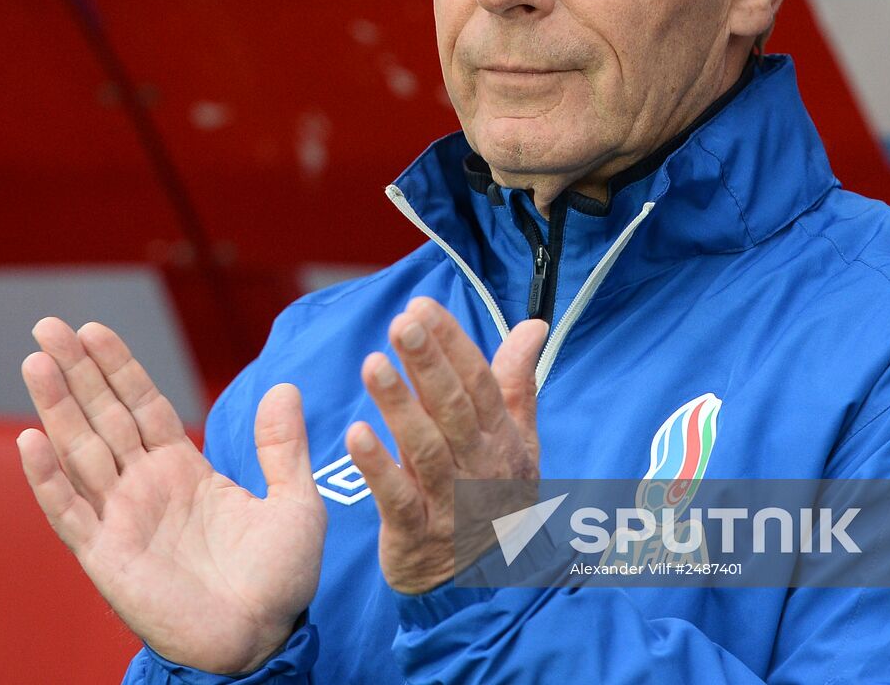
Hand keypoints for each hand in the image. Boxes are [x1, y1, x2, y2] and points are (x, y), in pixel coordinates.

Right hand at [17, 318, 325, 674]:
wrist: (265, 638)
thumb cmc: (280, 577)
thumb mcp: (294, 502)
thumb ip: (283, 447)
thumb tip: (285, 386)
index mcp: (184, 469)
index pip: (142, 404)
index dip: (118, 367)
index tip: (94, 328)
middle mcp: (145, 487)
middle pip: (102, 416)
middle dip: (76, 371)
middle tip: (47, 325)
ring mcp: (121, 519)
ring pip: (80, 451)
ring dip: (56, 407)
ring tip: (35, 361)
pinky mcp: (106, 557)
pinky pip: (70, 512)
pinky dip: (48, 479)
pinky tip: (30, 441)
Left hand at [345, 297, 547, 593]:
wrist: (481, 583)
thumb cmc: (494, 495)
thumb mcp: (517, 441)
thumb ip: (516, 382)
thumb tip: (532, 326)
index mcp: (502, 439)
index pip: (479, 382)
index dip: (452, 343)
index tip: (421, 306)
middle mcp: (480, 467)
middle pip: (454, 409)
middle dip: (428, 363)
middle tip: (401, 323)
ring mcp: (450, 502)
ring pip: (426, 448)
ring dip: (399, 406)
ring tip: (372, 365)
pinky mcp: (415, 534)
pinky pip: (397, 499)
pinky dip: (378, 468)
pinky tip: (356, 434)